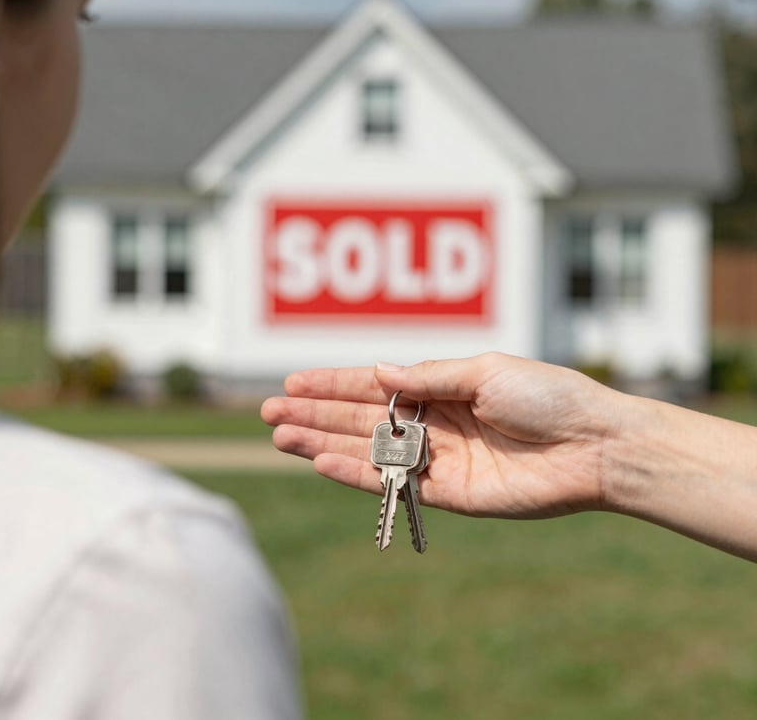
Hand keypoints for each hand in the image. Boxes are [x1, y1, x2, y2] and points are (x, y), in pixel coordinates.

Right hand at [261, 353, 624, 519]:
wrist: (595, 445)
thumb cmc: (547, 394)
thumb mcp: (484, 370)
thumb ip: (428, 376)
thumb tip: (375, 371)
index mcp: (443, 386)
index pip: (375, 384)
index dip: (333, 383)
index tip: (292, 381)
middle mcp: (434, 422)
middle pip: (362, 418)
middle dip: (316, 413)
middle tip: (270, 412)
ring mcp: (439, 460)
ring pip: (369, 451)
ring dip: (323, 442)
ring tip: (281, 436)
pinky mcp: (450, 495)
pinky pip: (394, 484)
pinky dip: (357, 474)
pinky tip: (322, 460)